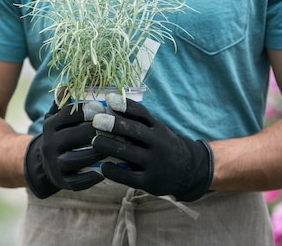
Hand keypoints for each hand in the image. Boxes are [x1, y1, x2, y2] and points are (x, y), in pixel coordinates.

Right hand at [24, 101, 106, 198]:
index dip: (87, 110)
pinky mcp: (62, 181)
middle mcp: (49, 144)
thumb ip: (63, 102)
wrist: (46, 164)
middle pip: (75, 136)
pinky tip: (105, 172)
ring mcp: (55, 164)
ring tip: (113, 150)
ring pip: (77, 158)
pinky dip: (92, 177)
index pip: (68, 114)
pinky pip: (78, 181)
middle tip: (115, 129)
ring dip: (97, 154)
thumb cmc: (60, 135)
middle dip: (96, 131)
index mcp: (50, 125)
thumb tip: (68, 84)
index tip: (103, 108)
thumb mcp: (57, 117)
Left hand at [91, 98, 213, 201]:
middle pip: (135, 132)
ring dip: (109, 146)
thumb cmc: (160, 145)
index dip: (125, 106)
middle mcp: (158, 144)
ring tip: (94, 142)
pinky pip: (128, 177)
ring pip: (129, 153)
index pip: (142, 113)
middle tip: (96, 121)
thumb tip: (107, 103)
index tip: (109, 99)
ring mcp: (155, 164)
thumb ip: (136, 120)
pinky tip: (103, 167)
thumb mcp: (155, 130)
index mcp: (158, 128)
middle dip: (114, 125)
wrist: (187, 172)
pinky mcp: (149, 182)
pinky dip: (114, 171)